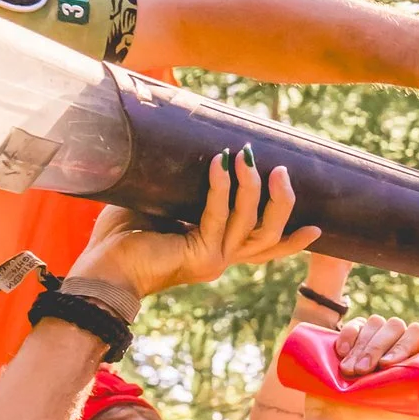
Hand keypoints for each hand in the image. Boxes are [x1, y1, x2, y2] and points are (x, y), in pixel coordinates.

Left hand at [81, 151, 317, 306]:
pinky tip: (219, 164)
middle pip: (270, 236)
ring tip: (246, 156)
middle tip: (281, 171)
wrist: (101, 271)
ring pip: (252, 226)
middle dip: (281, 202)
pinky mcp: (198, 256)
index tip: (317, 228)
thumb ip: (183, 186)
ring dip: (252, 188)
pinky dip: (221, 189)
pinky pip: (217, 217)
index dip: (292, 240)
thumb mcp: (162, 204)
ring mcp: (212, 260)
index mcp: (215, 250)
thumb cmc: (122, 237)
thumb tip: (194, 148)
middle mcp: (220, 259)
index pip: (265, 248)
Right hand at [286, 311, 418, 419]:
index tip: (387, 366)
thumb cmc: (380, 415)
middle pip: (394, 326)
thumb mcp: (411, 412)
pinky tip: (341, 355)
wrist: (345, 419)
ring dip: (362, 348)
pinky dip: (348, 338)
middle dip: (377, 348)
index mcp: (415, 353)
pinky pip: (353, 325)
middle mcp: (397, 340)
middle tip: (363, 372)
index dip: (403, 346)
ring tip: (350, 372)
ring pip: (374, 324)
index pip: (417, 334)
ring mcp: (374, 336)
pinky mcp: (352, 335)